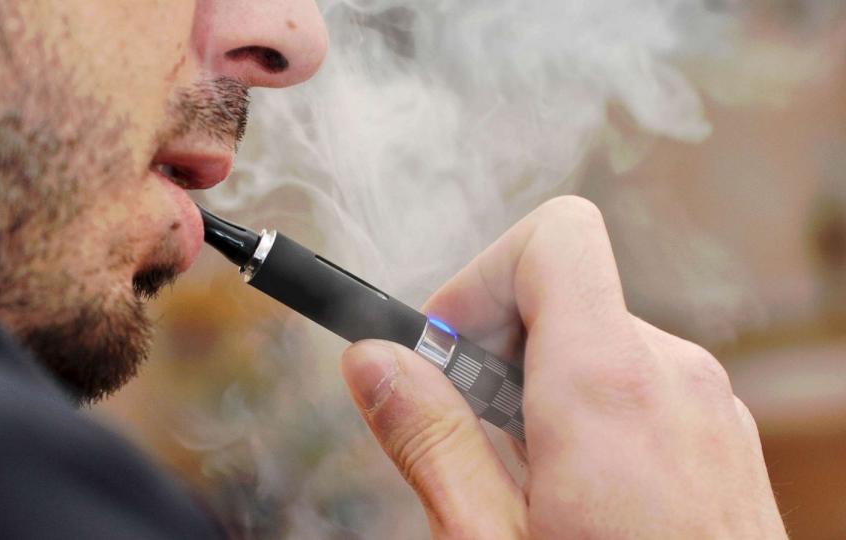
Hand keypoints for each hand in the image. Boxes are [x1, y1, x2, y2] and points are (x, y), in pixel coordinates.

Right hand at [340, 196, 786, 538]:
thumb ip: (431, 439)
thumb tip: (371, 359)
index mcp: (609, 387)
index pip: (554, 238)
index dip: (482, 278)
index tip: (445, 354)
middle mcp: (671, 374)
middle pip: (561, 292)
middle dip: (494, 349)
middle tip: (469, 439)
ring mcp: (704, 403)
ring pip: (592, 341)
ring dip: (535, 389)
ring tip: (524, 486)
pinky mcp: (715, 433)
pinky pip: (633, 381)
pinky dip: (584, 411)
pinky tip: (574, 496)